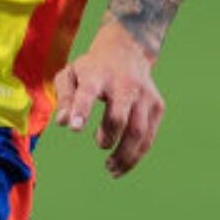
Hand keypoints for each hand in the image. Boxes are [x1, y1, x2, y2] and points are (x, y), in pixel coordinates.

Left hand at [52, 20, 165, 176]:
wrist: (127, 50)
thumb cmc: (92, 69)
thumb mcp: (71, 74)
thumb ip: (64, 98)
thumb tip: (62, 122)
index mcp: (98, 74)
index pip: (89, 91)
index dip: (81, 109)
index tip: (74, 128)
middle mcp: (124, 84)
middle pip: (119, 116)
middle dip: (108, 137)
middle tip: (99, 144)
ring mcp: (144, 96)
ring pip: (138, 132)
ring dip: (124, 156)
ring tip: (110, 169)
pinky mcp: (157, 106)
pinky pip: (148, 137)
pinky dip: (136, 155)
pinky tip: (122, 165)